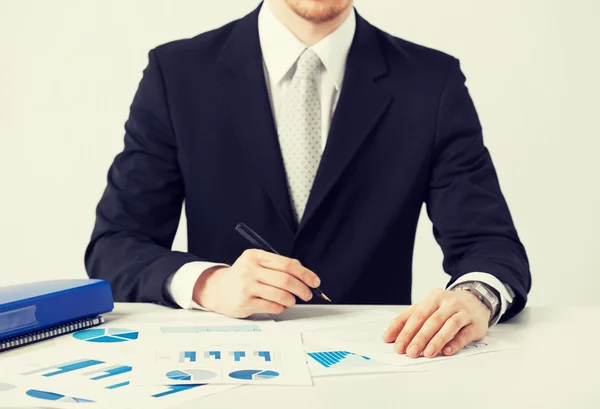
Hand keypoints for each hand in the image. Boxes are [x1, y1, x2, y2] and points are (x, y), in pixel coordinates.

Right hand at [192, 249, 319, 317]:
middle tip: (307, 293)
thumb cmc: (241, 276)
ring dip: (291, 300)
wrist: (217, 289)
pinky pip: (272, 306)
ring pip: (281, 294)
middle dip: (302, 288)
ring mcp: (247, 286)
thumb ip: (276, 266)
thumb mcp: (255, 263)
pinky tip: (279, 305)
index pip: (287, 264)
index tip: (314, 281)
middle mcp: (250, 270)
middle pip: (286, 279)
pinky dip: (281, 307)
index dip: (305, 273)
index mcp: (255, 256)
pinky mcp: (245, 302)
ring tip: (291, 300)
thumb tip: (304, 275)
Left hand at [383, 288, 490, 357]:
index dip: (405, 330)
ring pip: (449, 326)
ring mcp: (463, 312)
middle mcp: (449, 303)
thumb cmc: (447, 306)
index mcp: (433, 298)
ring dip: (436, 340)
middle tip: (410, 352)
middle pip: (431, 320)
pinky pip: (464, 334)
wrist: (477, 299)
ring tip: (427, 353)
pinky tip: (446, 351)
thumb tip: (389, 336)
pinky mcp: (476, 324)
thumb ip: (407, 319)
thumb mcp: (427, 307)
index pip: (416, 314)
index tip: (397, 345)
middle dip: (419, 337)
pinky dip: (455, 343)